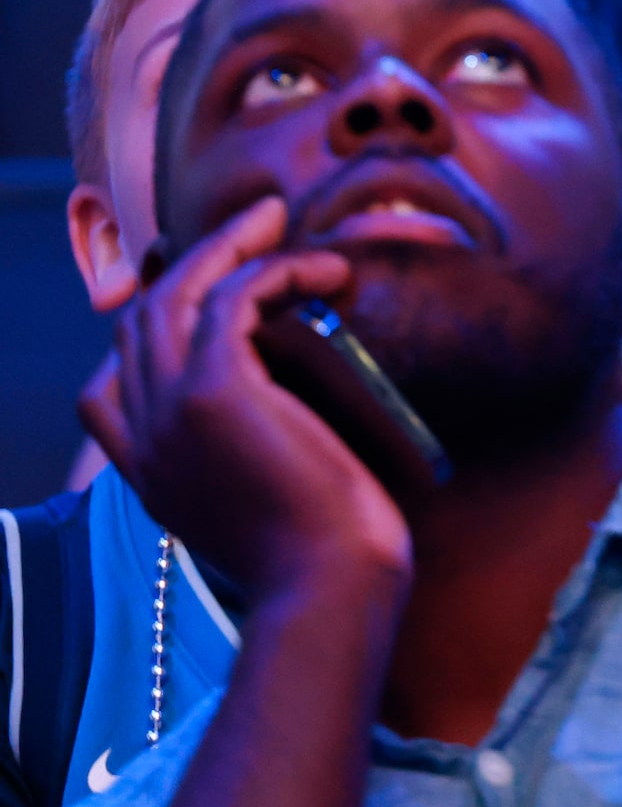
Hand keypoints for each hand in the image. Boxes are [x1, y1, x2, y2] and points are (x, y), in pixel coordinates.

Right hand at [79, 198, 411, 611]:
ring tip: (279, 218)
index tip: (212, 288)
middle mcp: (143, 438)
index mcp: (148, 469)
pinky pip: (231, 300)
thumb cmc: (323, 553)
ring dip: (228, 246)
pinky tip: (325, 271)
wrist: (328, 589)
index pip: (109, 384)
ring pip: (174, 296)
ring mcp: (168, 413)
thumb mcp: (264, 501)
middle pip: (139, 322)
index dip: (152, 325)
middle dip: (193, 263)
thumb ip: (247, 455)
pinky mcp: (213, 393)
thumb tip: (284, 407)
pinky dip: (275, 271)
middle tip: (257, 225)